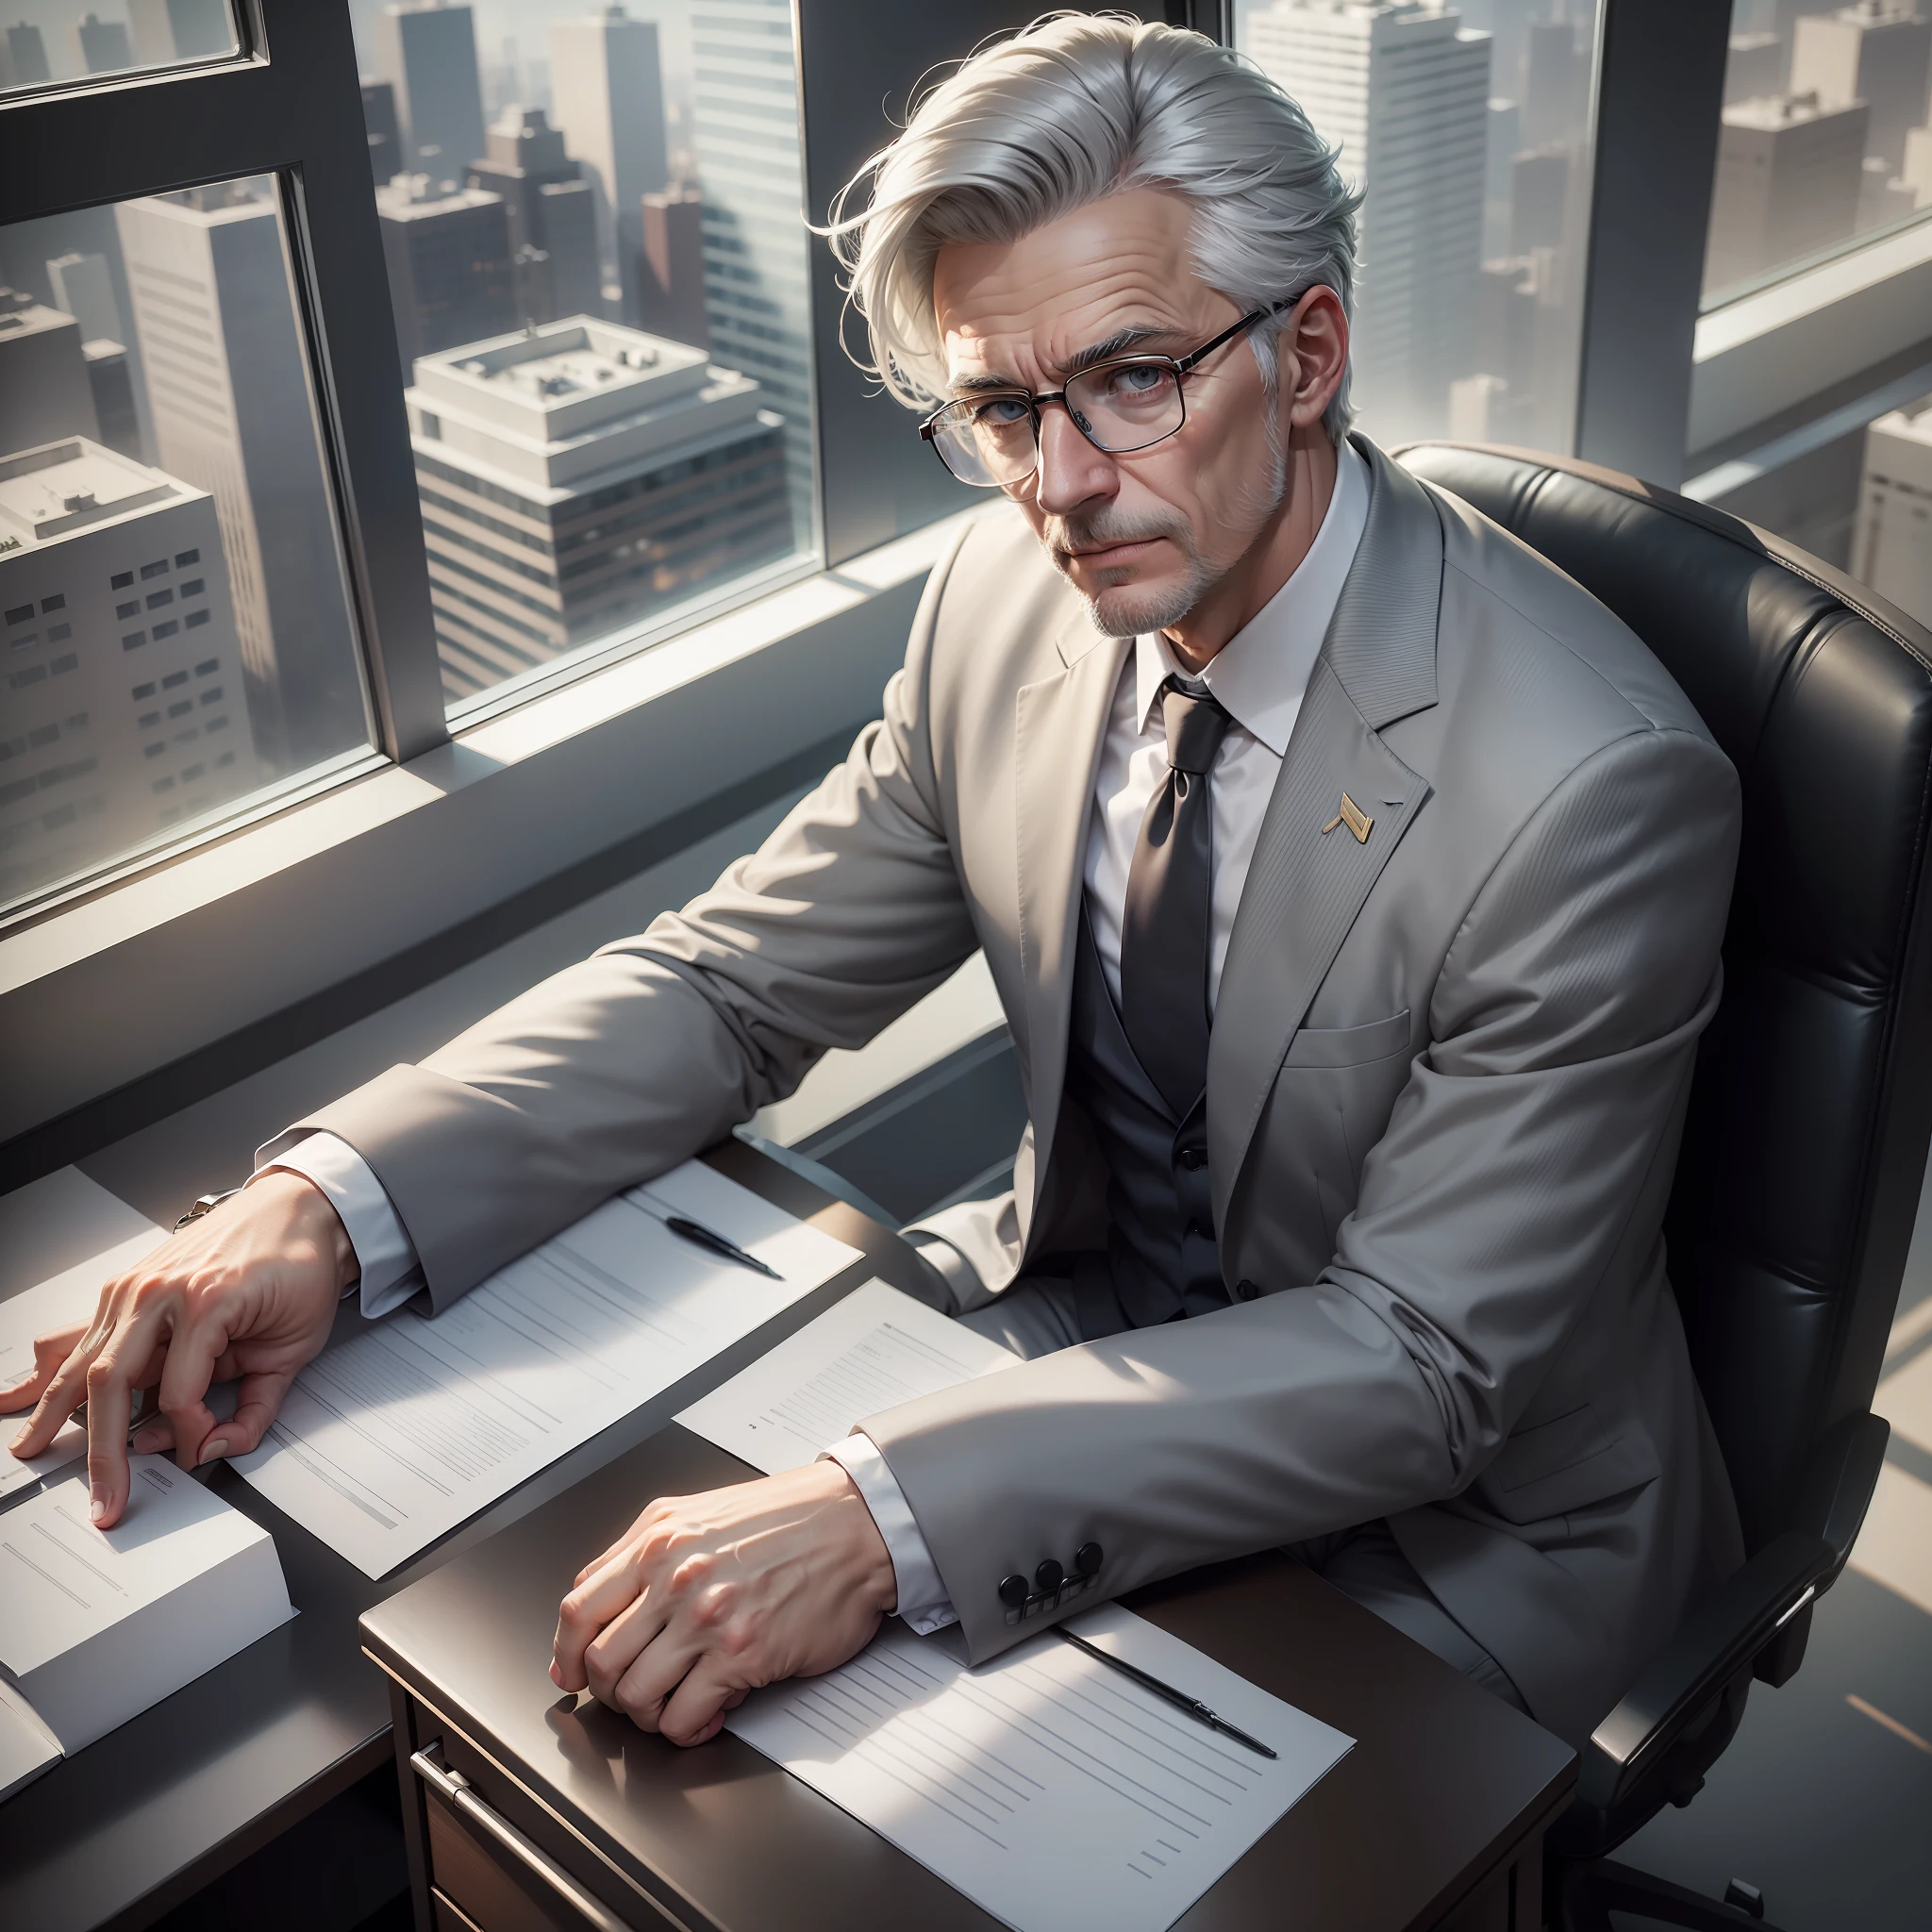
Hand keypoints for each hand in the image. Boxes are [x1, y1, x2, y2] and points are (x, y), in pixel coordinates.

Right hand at [0, 1171, 354, 1526]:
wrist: (299, 1209)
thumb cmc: (300, 1266)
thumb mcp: (297, 1343)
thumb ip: (257, 1405)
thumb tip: (213, 1446)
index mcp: (208, 1301)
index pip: (180, 1394)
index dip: (187, 1433)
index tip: (198, 1447)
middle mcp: (162, 1291)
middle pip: (112, 1382)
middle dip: (103, 1451)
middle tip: (104, 1497)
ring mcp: (136, 1286)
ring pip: (82, 1360)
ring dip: (52, 1411)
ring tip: (31, 1447)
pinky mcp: (128, 1286)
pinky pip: (81, 1333)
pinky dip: (52, 1365)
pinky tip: (24, 1391)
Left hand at [551, 1461, 896, 1746]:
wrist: (855, 1525)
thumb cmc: (788, 1519)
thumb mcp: (700, 1514)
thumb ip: (644, 1554)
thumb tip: (597, 1609)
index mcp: (657, 1539)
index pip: (577, 1607)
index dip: (566, 1650)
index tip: (570, 1669)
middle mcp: (674, 1576)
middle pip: (601, 1660)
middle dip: (608, 1691)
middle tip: (630, 1693)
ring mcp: (706, 1618)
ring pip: (635, 1695)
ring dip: (646, 1714)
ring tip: (669, 1705)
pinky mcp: (742, 1655)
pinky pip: (684, 1716)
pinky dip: (686, 1728)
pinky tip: (704, 1714)